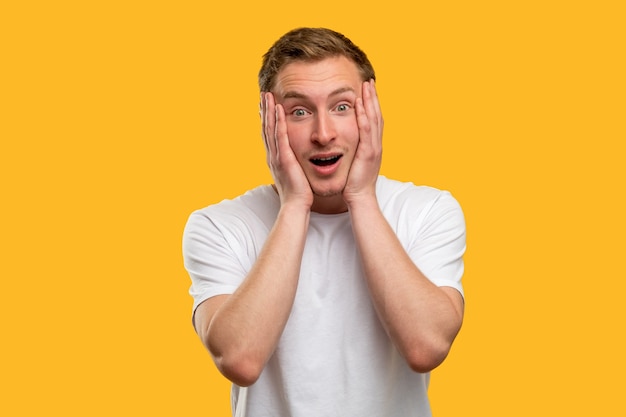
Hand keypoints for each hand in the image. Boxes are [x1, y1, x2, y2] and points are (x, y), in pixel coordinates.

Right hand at [261, 92, 312, 208]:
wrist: (296, 206)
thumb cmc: (299, 193)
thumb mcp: (294, 174)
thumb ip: (293, 164)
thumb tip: (296, 160)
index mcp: (275, 158)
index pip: (268, 134)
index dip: (266, 119)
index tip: (265, 105)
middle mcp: (272, 155)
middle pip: (265, 128)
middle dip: (264, 110)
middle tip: (263, 94)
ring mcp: (276, 156)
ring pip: (270, 129)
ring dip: (269, 111)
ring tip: (268, 95)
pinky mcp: (284, 158)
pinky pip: (281, 136)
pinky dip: (278, 121)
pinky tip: (279, 109)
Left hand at [343, 80, 383, 204]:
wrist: (360, 198)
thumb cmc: (354, 184)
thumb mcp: (355, 163)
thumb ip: (353, 152)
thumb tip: (347, 145)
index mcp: (373, 146)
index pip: (374, 120)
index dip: (372, 104)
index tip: (368, 90)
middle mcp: (376, 144)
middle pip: (377, 115)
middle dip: (373, 97)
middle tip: (369, 81)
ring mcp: (373, 148)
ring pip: (374, 119)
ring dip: (370, 101)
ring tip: (366, 85)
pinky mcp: (367, 153)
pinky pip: (366, 130)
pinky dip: (364, 115)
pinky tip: (360, 104)